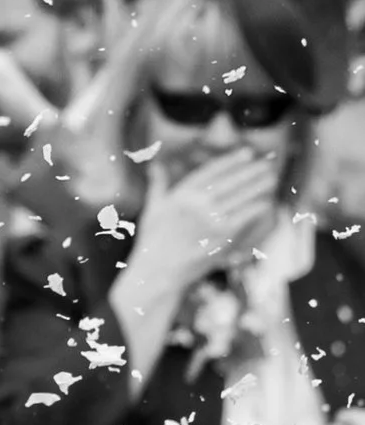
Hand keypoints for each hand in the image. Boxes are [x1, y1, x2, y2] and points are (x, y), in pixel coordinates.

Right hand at [128, 149, 282, 311]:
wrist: (158, 271)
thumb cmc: (153, 241)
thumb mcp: (152, 209)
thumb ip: (157, 185)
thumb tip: (156, 166)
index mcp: (180, 194)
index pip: (211, 171)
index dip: (232, 160)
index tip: (247, 153)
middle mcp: (196, 204)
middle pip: (230, 182)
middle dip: (251, 171)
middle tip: (267, 164)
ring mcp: (210, 220)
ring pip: (240, 198)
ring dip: (259, 187)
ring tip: (272, 179)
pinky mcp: (221, 237)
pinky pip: (245, 218)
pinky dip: (257, 208)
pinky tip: (267, 202)